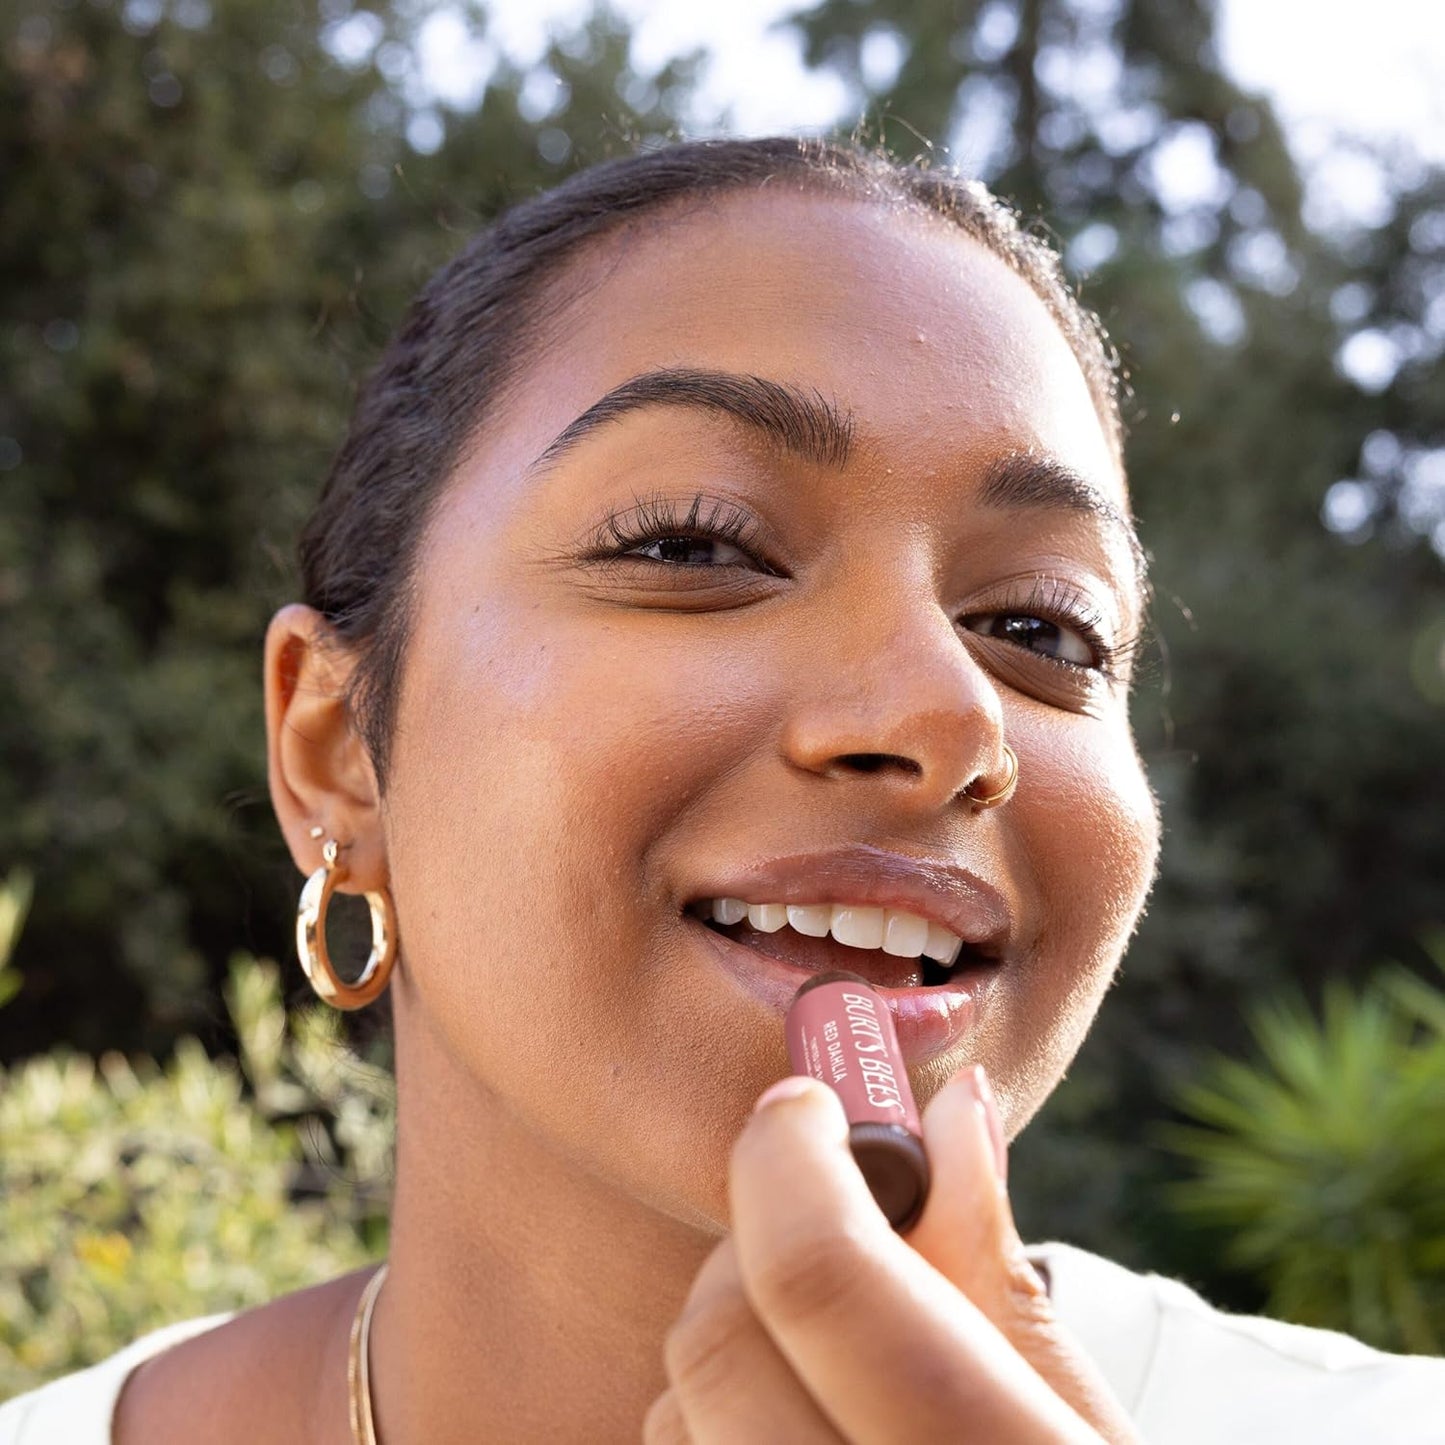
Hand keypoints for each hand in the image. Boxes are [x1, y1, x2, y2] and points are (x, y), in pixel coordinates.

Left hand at [643, 1066, 1139, 1442]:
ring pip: (671, 1419)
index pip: (820, 1278)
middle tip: (820, 1225)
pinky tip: (793, 1425)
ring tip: (820, 1352)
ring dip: (725, 1348)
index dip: (793, 1157)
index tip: (805, 1108)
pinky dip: (711, 1427)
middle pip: (715, 1342)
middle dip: (750, 1244)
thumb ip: (998, 1271)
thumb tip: (950, 1108)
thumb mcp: (1086, 1429)